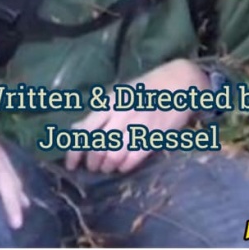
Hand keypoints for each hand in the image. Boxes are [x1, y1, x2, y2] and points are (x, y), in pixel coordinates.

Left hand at [65, 59, 209, 174]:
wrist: (177, 83)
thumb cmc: (145, 89)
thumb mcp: (119, 95)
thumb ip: (99, 114)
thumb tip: (76, 130)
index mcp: (110, 102)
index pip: (85, 131)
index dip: (75, 151)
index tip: (71, 165)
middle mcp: (121, 114)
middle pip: (98, 147)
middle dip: (92, 163)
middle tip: (93, 167)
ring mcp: (138, 125)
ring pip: (114, 156)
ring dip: (108, 166)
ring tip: (108, 167)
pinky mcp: (153, 135)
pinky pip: (133, 159)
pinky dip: (124, 166)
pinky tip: (123, 165)